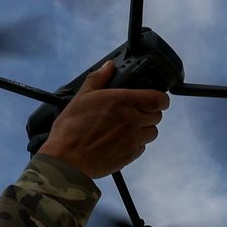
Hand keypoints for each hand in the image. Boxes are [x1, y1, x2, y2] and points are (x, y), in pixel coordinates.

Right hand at [37, 61, 168, 178]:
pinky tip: (120, 141)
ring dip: (144, 129)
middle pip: (157, 116)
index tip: (156, 99)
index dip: (160, 98)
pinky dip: (136, 143)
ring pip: (152, 132)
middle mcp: (131, 120)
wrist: (67, 160)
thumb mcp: (81, 97)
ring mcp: (133, 139)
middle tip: (135, 112)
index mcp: (122, 101)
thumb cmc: (71, 129)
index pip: (158, 99)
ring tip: (127, 128)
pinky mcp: (130, 155)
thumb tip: (108, 66)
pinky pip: (142, 147)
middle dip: (149, 112)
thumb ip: (98, 79)